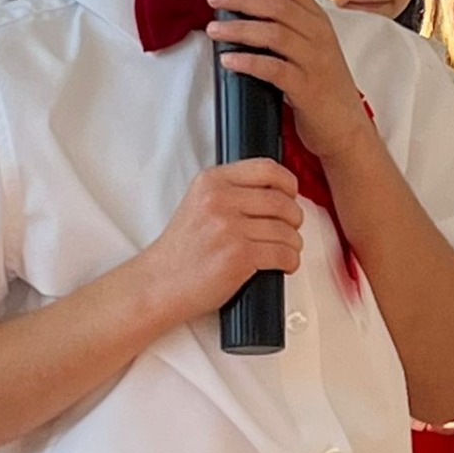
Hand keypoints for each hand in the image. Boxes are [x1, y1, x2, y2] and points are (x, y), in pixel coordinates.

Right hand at [141, 160, 302, 325]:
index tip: (291, 195)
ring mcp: (229, 228)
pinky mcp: (238, 256)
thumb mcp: (198, 204)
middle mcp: (219, 200)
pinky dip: (291, 262)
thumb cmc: (180, 252)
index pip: (266, 168)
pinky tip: (284, 264)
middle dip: (294, 218)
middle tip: (291, 228)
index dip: (288, 183)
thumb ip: (229, 192)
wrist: (159, 283)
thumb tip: (274, 192)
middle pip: (281, 201)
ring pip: (286, 230)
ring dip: (294, 243)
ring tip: (287, 249)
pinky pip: (283, 254)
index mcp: (211, 182)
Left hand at [206, 0, 370, 161]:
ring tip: (214, 29)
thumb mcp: (312, 50)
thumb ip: (290, 29)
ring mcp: (314, 61)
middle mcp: (318, 36)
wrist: (346, 128)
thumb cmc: (323, 88)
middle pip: (277, 6)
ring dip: (239, 29)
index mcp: (318, 22)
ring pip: (273, 34)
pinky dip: (249, 63)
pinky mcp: (306, 88)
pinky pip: (273, 69)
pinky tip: (229, 61)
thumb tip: (252, 11)